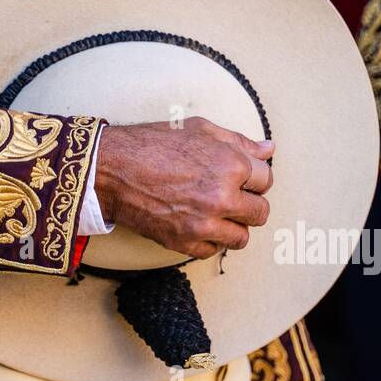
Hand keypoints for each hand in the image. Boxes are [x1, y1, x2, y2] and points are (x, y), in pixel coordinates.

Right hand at [94, 117, 273, 258]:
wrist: (110, 169)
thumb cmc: (153, 144)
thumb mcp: (200, 130)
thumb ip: (239, 141)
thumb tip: (269, 149)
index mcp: (231, 165)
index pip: (266, 180)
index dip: (252, 177)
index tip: (239, 177)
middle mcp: (222, 197)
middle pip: (261, 212)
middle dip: (249, 203)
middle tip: (230, 196)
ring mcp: (204, 224)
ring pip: (242, 237)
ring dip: (233, 225)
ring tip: (215, 212)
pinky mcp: (185, 243)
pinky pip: (214, 251)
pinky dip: (209, 240)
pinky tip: (196, 223)